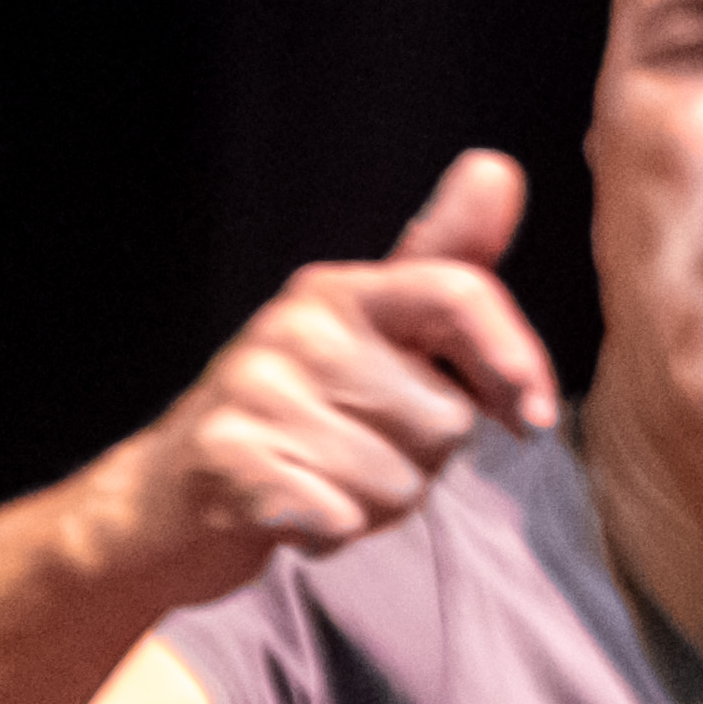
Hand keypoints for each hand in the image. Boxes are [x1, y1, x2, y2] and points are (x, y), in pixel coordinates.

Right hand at [105, 150, 560, 598]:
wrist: (168, 498)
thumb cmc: (301, 416)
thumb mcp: (374, 334)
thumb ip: (445, 266)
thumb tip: (499, 168)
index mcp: (342, 290)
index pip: (457, 292)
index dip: (513, 357)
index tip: (534, 418)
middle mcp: (297, 325)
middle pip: (445, 418)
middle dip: (424, 460)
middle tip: (359, 450)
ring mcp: (254, 389)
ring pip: (398, 483)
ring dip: (376, 505)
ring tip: (323, 479)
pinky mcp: (227, 460)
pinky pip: (341, 520)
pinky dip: (331, 535)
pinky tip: (294, 514)